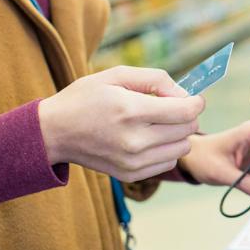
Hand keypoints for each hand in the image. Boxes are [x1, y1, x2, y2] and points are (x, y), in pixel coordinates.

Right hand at [39, 66, 204, 181]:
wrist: (53, 133)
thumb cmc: (86, 98)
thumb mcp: (117, 75)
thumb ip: (156, 79)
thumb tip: (185, 95)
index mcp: (130, 110)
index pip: (186, 111)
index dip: (196, 102)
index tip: (193, 98)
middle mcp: (134, 140)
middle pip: (188, 129)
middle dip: (187, 115)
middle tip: (172, 107)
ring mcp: (133, 161)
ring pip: (183, 148)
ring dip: (178, 134)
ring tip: (159, 123)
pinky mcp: (131, 174)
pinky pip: (168, 162)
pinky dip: (167, 150)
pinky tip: (149, 139)